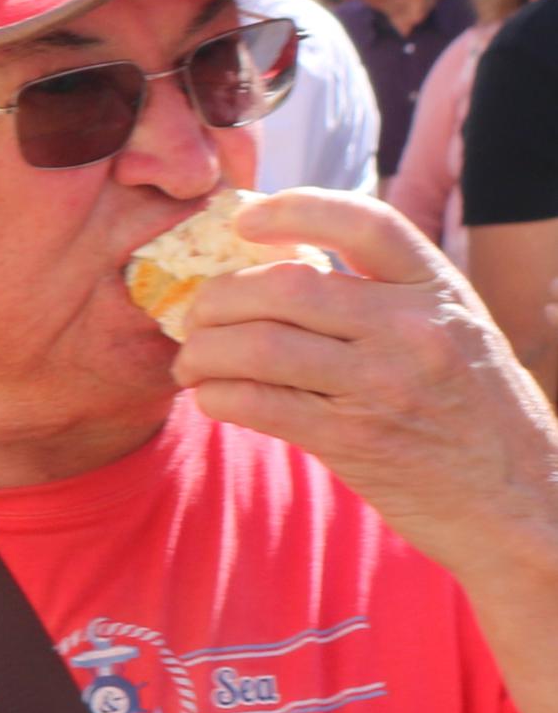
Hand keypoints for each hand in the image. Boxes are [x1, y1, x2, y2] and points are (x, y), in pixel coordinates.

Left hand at [177, 190, 557, 590]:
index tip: (244, 220)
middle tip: (196, 314)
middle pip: (283, 285)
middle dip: (218, 297)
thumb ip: (390, 299)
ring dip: (203, 350)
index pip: (363, 222)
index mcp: (440, 291)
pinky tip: (212, 397)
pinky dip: (217, 395)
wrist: (521, 503)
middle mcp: (413, 328)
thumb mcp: (458, 334)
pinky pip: (256, 403)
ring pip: (256, 344)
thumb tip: (284, 268)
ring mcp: (383, 384)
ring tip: (191, 361)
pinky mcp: (353, 439)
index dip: (293, 209)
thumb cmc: (478, 416)